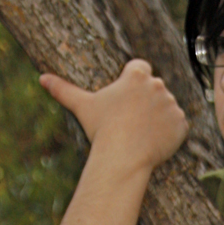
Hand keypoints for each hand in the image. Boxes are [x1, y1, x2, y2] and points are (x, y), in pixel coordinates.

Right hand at [39, 59, 188, 177]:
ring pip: (166, 107)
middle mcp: (157, 85)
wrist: (124, 156)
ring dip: (159, 117)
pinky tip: (155, 141)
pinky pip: (178, 125)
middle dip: (145, 102)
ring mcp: (172, 104)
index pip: (140, 68)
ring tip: (141, 133)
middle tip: (131, 121)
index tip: (126, 99)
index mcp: (137, 75)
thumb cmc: (102, 129)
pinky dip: (171, 133)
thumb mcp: (82, 106)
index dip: (133, 83)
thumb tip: (42, 78)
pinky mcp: (181, 123)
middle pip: (154, 89)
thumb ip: (64, 89)